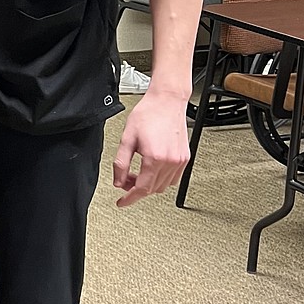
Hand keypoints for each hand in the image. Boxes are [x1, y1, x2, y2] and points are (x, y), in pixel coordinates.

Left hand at [112, 88, 189, 207]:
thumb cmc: (148, 114)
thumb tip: (118, 182)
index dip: (129, 198)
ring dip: (149, 184)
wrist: (167, 101)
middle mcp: (170, 161)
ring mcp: (180, 161)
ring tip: (137, 172)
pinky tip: (151, 169)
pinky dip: (161, 179)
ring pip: (163, 186)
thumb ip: (121, 163)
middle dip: (136, 188)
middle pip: (152, 189)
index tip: (122, 203)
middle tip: (125, 180)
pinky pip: (173, 178)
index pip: (142, 189)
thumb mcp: (127, 139)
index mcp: (155, 158)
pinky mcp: (185, 158)